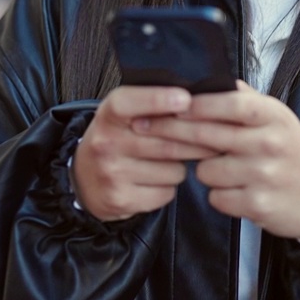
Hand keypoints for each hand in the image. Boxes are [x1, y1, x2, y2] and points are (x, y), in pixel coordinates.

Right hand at [73, 85, 219, 221]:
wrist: (83, 179)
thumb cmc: (115, 139)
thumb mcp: (122, 115)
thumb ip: (151, 105)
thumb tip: (196, 102)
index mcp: (108, 115)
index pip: (129, 103)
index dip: (159, 99)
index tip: (186, 99)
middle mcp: (106, 143)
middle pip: (167, 142)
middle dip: (198, 142)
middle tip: (215, 137)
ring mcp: (112, 174)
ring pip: (174, 170)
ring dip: (181, 165)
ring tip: (168, 160)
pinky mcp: (121, 200)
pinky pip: (167, 192)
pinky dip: (169, 186)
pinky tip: (156, 179)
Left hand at [133, 81, 299, 239]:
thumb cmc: (293, 153)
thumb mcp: (278, 118)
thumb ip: (245, 99)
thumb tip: (207, 78)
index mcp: (272, 116)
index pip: (230, 102)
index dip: (196, 102)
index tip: (166, 100)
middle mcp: (269, 143)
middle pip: (207, 134)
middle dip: (170, 130)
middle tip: (144, 126)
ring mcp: (264, 175)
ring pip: (206, 170)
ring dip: (206, 171)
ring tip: (228, 169)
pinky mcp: (258, 204)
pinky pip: (216, 197)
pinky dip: (220, 195)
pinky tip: (238, 190)